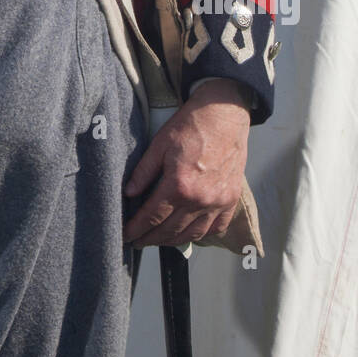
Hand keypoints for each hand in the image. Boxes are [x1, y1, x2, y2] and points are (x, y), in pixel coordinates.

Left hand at [122, 79, 250, 247]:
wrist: (224, 114)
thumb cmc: (190, 126)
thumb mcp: (160, 144)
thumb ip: (144, 171)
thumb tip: (129, 193)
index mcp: (179, 185)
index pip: (152, 217)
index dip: (136, 229)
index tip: (126, 235)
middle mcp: (200, 199)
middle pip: (170, 230)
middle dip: (150, 239)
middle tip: (137, 241)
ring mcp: (218, 202)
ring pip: (192, 234)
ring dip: (173, 241)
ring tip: (158, 240)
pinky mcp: (231, 200)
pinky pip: (216, 228)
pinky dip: (201, 235)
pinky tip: (189, 233)